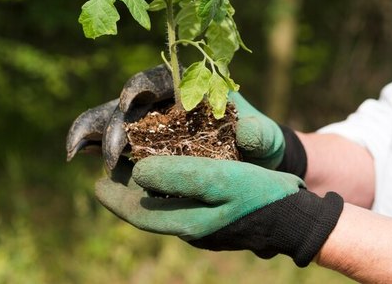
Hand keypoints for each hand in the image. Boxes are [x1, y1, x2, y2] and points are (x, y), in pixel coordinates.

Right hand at [66, 65, 307, 176]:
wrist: (252, 166)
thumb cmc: (260, 145)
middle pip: (129, 103)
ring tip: (73, 150)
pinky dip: (93, 145)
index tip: (130, 100)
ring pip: (112, 119)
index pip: (159, 79)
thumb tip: (247, 131)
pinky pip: (112, 142)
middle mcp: (164, 102)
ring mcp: (149, 123)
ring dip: (92, 131)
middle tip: (112, 156)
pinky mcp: (140, 145)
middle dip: (115, 124)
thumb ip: (261, 135)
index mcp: (190, 88)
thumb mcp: (266, 139)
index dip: (140, 85)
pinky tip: (77, 155)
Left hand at [95, 155, 342, 266]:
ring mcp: (204, 224)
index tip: (96, 182)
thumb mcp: (219, 181)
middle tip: (113, 168)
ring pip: (165, 204)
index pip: (138, 214)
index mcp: (187, 223)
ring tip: (137, 163)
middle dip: (128, 190)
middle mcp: (191, 228)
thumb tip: (139, 172)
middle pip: (149, 209)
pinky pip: (183, 200)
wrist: (295, 216)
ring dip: (148, 186)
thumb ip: (178, 176)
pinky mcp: (217, 217)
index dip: (115, 198)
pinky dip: (170, 184)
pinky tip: (173, 169)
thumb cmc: (260, 196)